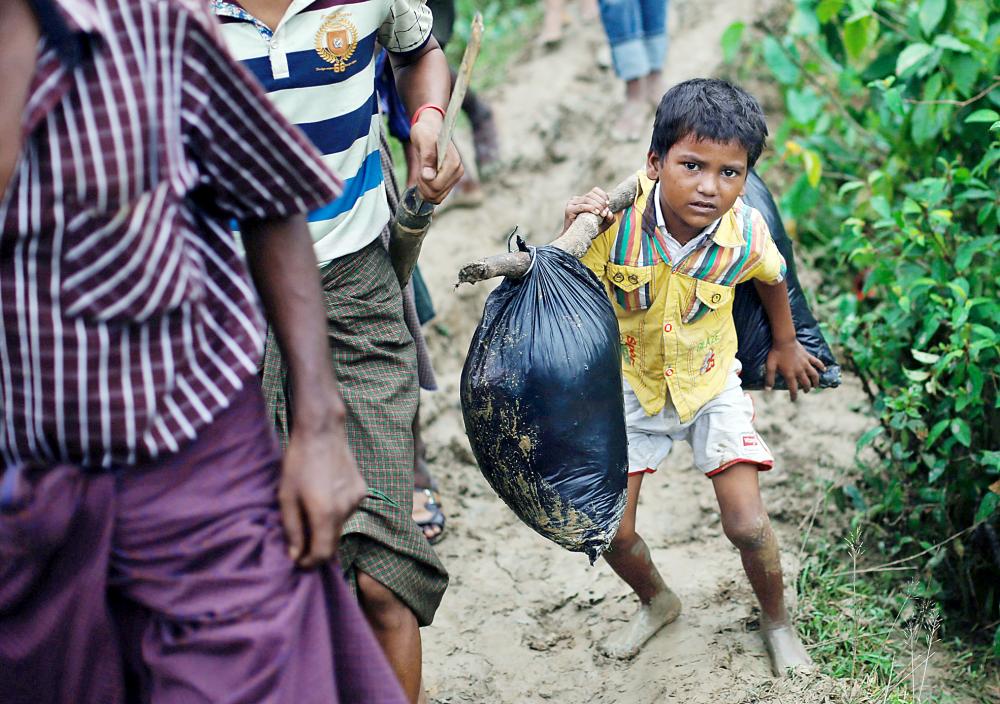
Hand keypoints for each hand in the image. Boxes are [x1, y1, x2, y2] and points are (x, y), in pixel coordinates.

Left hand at [278, 407, 365, 567]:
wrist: (322, 432)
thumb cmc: (298, 463)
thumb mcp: (286, 497)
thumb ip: (292, 529)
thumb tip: (295, 556)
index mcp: (325, 513)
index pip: (322, 554)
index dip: (309, 563)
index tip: (298, 562)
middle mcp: (346, 510)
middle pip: (334, 543)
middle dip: (317, 548)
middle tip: (301, 545)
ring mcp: (356, 500)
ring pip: (341, 526)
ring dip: (327, 528)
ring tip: (311, 510)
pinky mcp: (362, 490)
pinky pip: (348, 510)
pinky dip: (336, 511)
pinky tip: (326, 494)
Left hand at [409, 110, 463, 203]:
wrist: (430, 131)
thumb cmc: (425, 133)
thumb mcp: (423, 140)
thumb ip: (427, 157)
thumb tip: (428, 176)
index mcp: (453, 163)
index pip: (437, 185)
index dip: (424, 182)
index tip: (420, 171)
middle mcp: (458, 172)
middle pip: (436, 194)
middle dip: (423, 187)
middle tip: (420, 172)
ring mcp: (455, 178)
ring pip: (437, 198)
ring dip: (425, 190)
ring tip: (422, 175)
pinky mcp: (450, 183)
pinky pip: (438, 197)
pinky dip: (428, 192)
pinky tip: (425, 180)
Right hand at [564, 187, 614, 233]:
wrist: (574, 239)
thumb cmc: (587, 231)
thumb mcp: (601, 225)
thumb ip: (608, 220)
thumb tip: (610, 213)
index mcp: (583, 199)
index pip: (595, 190)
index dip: (603, 195)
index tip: (608, 204)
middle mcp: (577, 199)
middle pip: (592, 194)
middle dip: (601, 202)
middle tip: (605, 212)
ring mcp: (572, 203)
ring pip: (587, 199)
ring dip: (597, 205)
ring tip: (602, 214)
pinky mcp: (569, 210)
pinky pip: (581, 206)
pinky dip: (590, 208)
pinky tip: (596, 212)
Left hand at [765, 338, 825, 400]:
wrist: (784, 340)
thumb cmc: (776, 353)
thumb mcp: (770, 366)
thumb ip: (769, 378)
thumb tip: (767, 389)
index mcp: (790, 374)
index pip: (793, 388)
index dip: (794, 396)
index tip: (793, 400)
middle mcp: (799, 371)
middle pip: (805, 383)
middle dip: (806, 389)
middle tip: (805, 391)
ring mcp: (805, 364)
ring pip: (814, 375)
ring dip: (815, 381)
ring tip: (815, 386)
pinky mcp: (808, 356)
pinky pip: (817, 362)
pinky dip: (821, 366)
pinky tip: (824, 369)